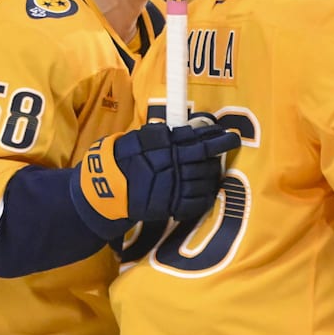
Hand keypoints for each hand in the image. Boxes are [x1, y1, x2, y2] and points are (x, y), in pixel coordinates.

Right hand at [73, 122, 240, 239]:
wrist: (104, 188)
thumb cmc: (120, 159)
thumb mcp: (138, 138)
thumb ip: (162, 134)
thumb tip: (187, 129)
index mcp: (167, 146)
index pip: (199, 139)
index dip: (217, 137)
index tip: (229, 134)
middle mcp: (174, 165)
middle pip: (207, 159)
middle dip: (221, 153)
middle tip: (229, 147)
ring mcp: (175, 186)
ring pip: (206, 180)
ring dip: (214, 175)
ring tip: (216, 171)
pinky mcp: (172, 205)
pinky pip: (197, 202)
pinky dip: (206, 197)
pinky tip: (208, 191)